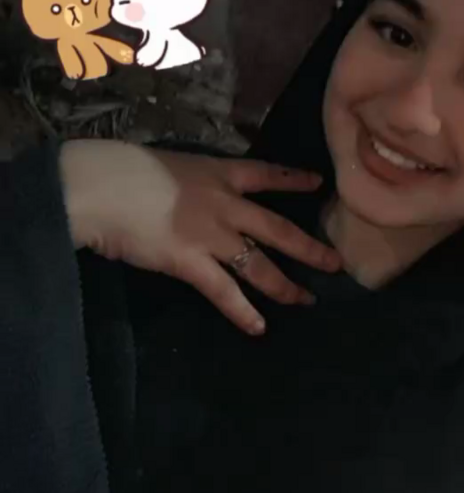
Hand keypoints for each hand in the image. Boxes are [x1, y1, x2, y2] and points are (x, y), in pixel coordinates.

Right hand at [60, 140, 340, 334]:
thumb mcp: (168, 164)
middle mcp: (224, 204)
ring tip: (306, 299)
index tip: (318, 182)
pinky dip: (243, 312)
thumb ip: (190, 182)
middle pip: (277, 228)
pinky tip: (259, 328)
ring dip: (284, 285)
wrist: (99, 186)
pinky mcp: (190, 261)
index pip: (266, 174)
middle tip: (335, 262)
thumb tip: (192, 194)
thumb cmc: (124, 170)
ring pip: (259, 264)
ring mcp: (210, 234)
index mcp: (218, 173)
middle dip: (308, 247)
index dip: (294, 179)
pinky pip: (224, 291)